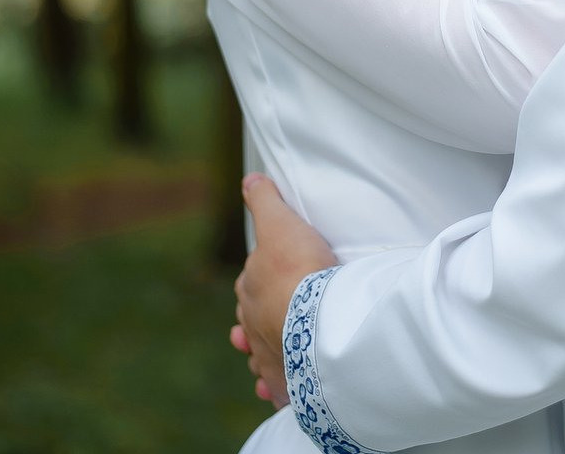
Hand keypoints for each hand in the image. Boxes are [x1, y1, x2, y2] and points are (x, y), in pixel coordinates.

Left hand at [231, 174, 337, 409]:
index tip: (277, 270)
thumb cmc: (299, 269)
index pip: (250, 278)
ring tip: (277, 344)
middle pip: (254, 315)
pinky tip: (277, 385)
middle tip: (283, 306)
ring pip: (261, 349)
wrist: (315, 321)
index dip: (262, 273)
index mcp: (249, 288)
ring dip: (266, 346)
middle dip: (263, 311)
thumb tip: (249, 180)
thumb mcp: (281, 223)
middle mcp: (251, 323)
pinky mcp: (283, 378)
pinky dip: (274, 383)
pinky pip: (275, 383)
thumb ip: (265, 201)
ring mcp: (265, 353)